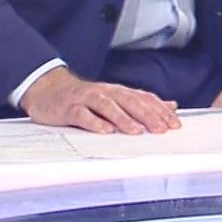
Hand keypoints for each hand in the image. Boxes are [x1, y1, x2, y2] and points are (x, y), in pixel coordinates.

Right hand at [19, 66, 180, 133]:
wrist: (47, 90)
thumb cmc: (83, 98)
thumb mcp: (115, 99)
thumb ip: (142, 103)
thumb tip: (170, 106)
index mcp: (117, 92)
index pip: (143, 99)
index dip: (159, 111)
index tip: (174, 124)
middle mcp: (105, 92)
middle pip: (129, 101)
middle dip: (147, 115)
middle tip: (161, 129)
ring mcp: (86, 99)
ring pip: (107, 106)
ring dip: (123, 118)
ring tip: (137, 131)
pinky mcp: (69, 108)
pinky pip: (82, 115)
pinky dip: (94, 122)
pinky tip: (104, 131)